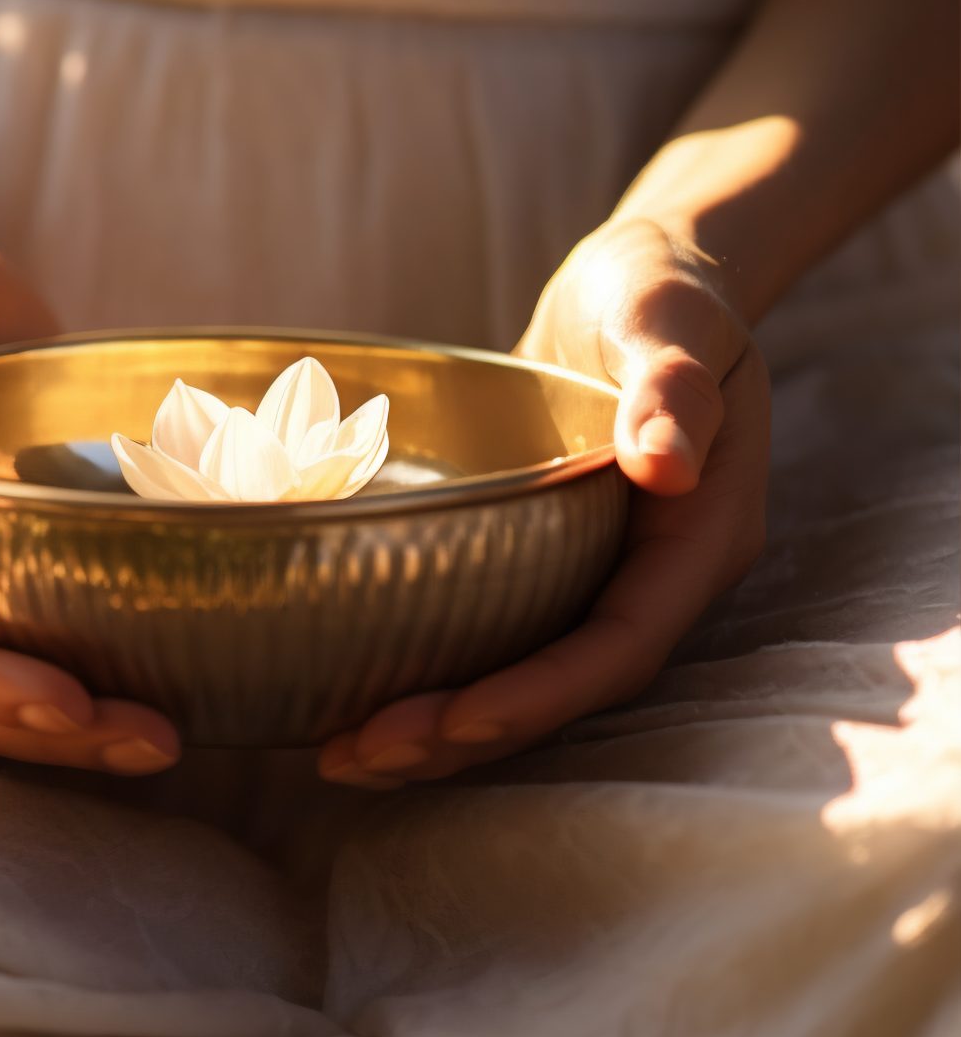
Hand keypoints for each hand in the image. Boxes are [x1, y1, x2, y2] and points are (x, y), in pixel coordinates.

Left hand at [318, 217, 769, 786]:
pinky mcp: (551, 562)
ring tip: (337, 756)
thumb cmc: (663, 289)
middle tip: (355, 758)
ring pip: (523, 677)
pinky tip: (348, 688)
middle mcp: (655, 577)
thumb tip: (667, 464)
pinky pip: (494, 635)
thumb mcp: (672, 318)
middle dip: (466, 735)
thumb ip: (672, 388)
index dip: (540, 696)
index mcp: (700, 539)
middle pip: (563, 687)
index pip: (621, 645)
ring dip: (437, 727)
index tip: (454, 724)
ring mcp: (603, 575)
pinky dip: (430, 670)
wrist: (645, 278)